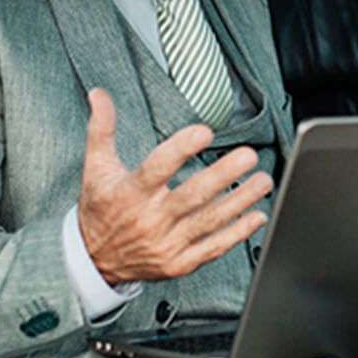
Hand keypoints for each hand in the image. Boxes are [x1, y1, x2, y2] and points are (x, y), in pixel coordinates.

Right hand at [76, 88, 271, 283]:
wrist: (95, 261)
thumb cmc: (100, 210)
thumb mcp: (96, 168)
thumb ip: (102, 129)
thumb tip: (99, 95)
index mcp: (131, 192)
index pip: (157, 168)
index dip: (181, 149)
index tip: (204, 132)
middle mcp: (151, 219)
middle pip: (193, 195)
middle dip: (223, 175)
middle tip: (248, 155)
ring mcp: (167, 243)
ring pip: (210, 220)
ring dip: (240, 200)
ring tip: (263, 181)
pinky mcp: (180, 262)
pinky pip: (213, 247)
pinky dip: (238, 233)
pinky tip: (257, 216)